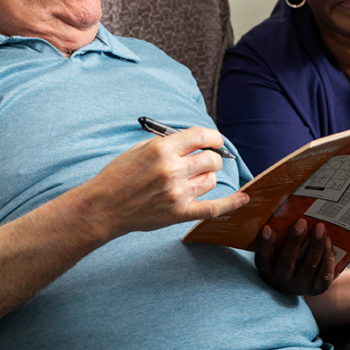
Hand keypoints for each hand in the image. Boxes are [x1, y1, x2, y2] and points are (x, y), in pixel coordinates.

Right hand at [83, 126, 248, 239]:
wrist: (104, 206)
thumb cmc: (119, 175)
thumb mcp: (140, 148)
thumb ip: (169, 143)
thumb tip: (196, 141)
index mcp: (162, 150)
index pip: (202, 136)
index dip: (213, 138)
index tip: (214, 141)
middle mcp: (173, 170)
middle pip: (212, 159)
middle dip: (211, 158)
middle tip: (202, 161)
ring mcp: (177, 193)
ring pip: (211, 180)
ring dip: (206, 177)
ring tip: (191, 179)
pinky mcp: (179, 213)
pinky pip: (213, 208)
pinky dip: (232, 203)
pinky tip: (244, 198)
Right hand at [251, 218, 334, 295]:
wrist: (301, 281)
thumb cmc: (285, 258)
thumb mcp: (276, 251)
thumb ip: (276, 238)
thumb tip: (280, 215)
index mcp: (267, 269)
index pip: (263, 257)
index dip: (265, 244)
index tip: (268, 228)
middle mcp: (282, 280)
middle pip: (287, 261)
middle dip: (295, 240)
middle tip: (302, 222)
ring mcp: (300, 286)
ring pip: (309, 267)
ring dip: (315, 245)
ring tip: (320, 228)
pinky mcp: (316, 290)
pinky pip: (323, 275)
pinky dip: (327, 258)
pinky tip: (329, 242)